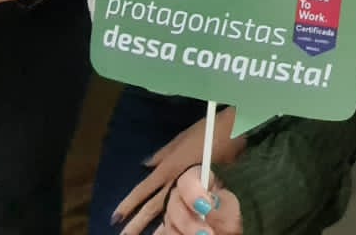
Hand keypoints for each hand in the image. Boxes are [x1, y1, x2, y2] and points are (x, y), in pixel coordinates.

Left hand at [111, 108, 246, 234]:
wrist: (240, 130)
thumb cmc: (211, 129)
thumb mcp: (184, 136)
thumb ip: (164, 152)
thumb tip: (146, 164)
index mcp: (168, 167)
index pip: (143, 190)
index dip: (128, 204)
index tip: (115, 218)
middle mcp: (176, 181)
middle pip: (152, 208)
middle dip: (136, 225)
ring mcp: (192, 188)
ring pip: (169, 213)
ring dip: (157, 229)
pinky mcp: (207, 191)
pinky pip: (189, 211)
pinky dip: (179, 222)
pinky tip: (175, 231)